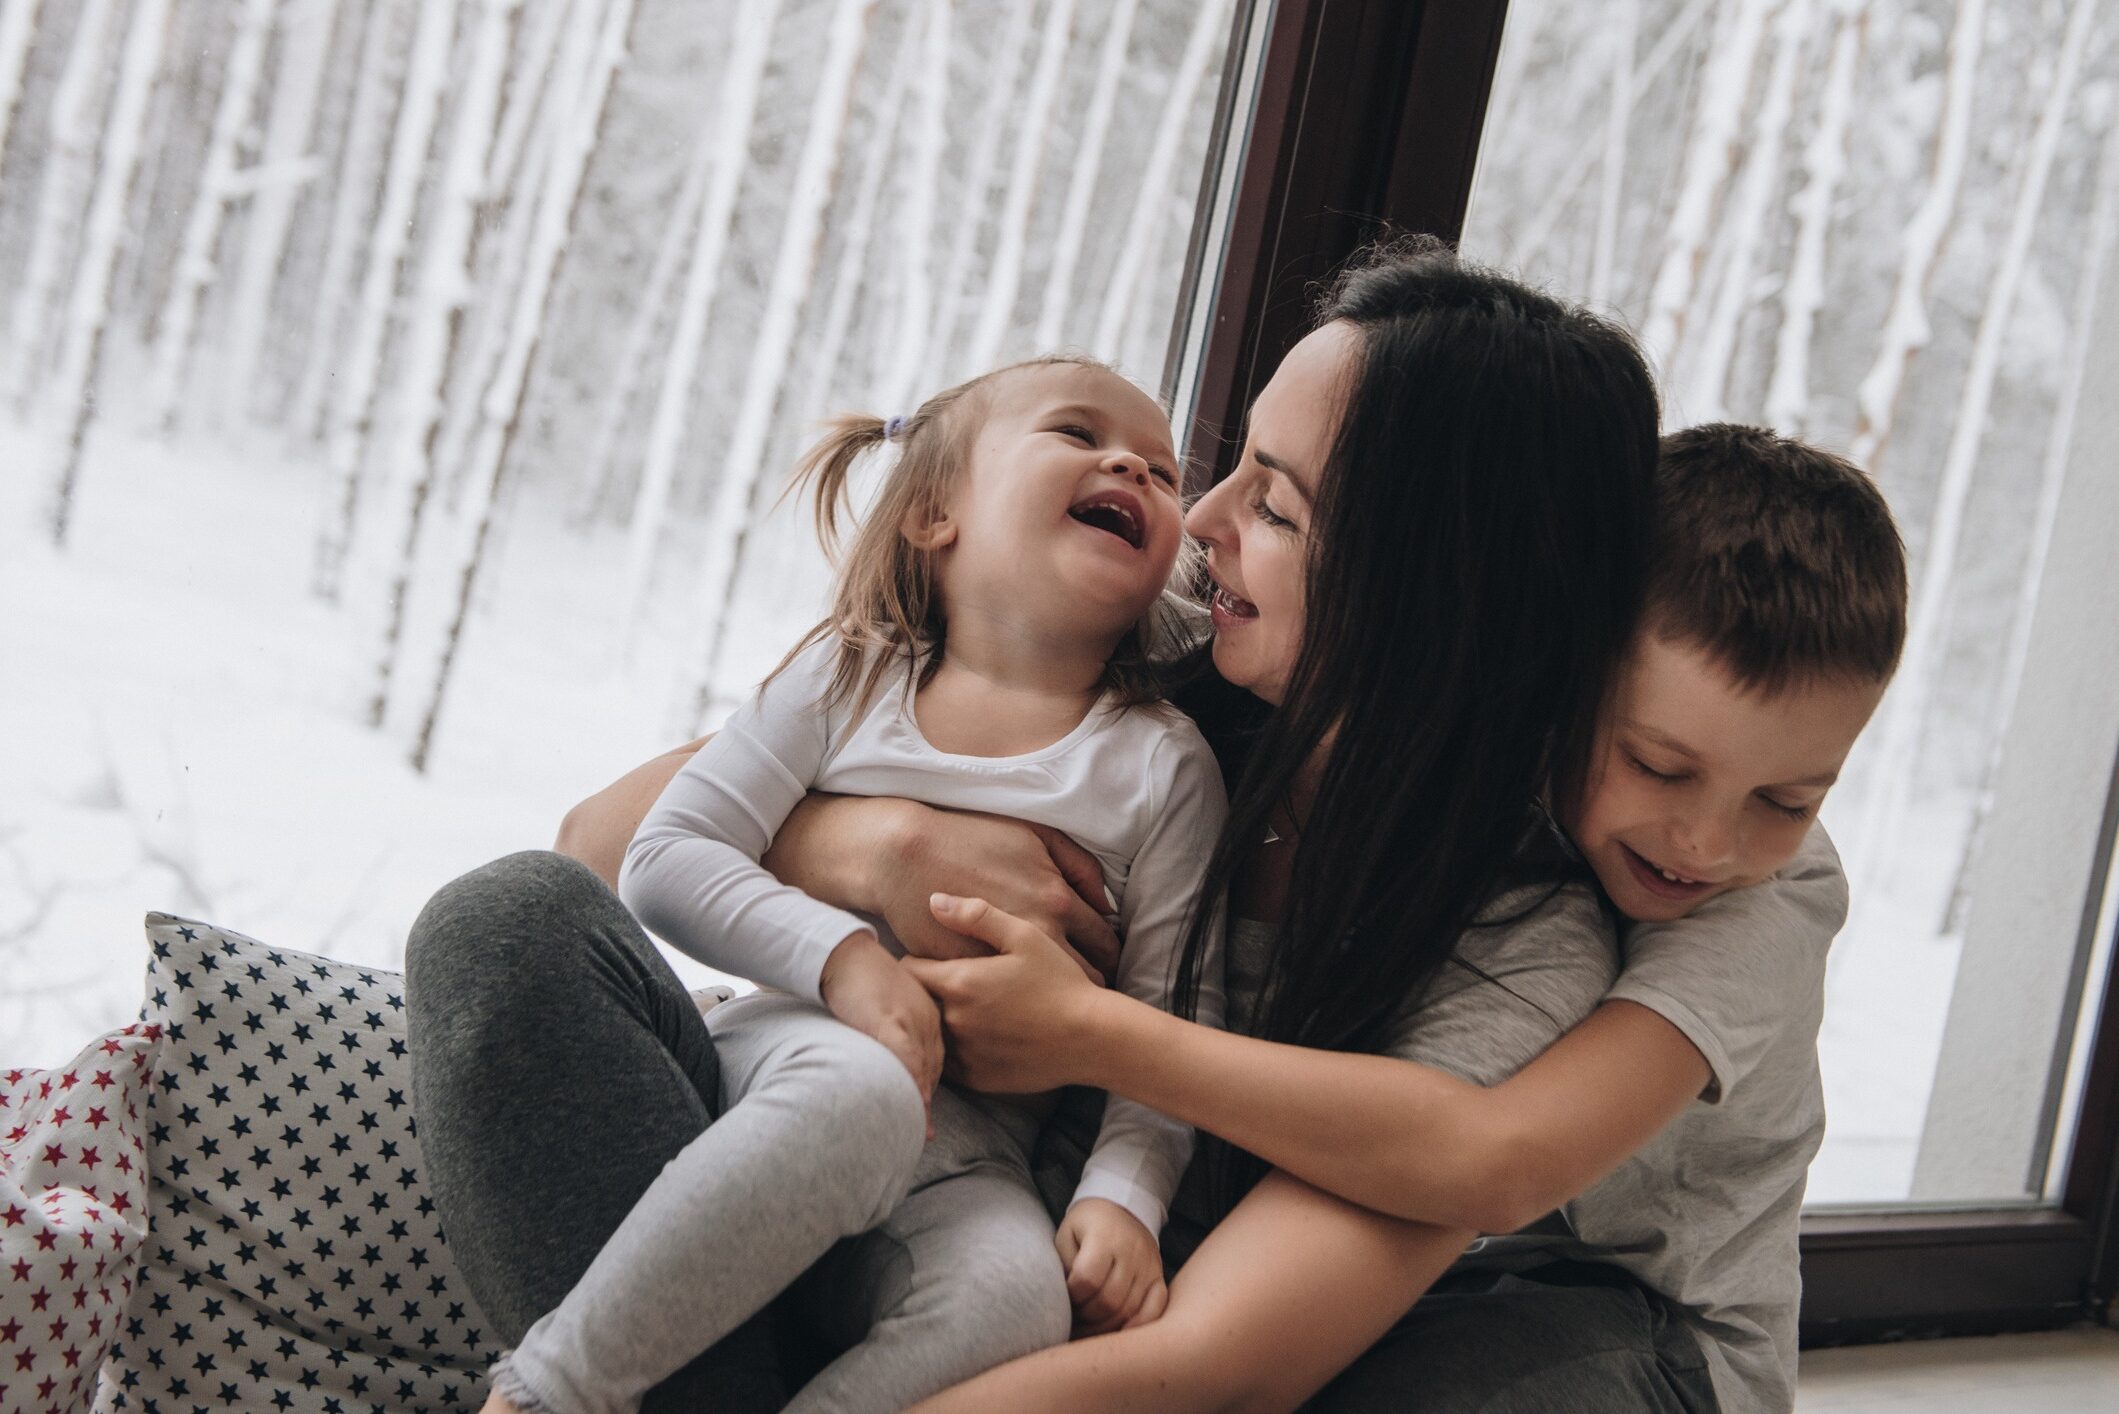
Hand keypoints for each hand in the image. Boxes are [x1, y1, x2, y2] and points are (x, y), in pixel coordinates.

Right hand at [771, 796, 1120, 981]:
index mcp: (1057, 900)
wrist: (905, 854)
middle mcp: (1038, 934)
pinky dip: (1015, 1007)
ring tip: (1057, 1004)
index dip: (1111, 958)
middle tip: (1090, 993)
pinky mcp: (969, 977)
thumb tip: (1106, 903)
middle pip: (1085, 977)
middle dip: (1092, 986)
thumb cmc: (970, 838)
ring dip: (1057, 1003)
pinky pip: (1005, 1005)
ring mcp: (1003, 961)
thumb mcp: (1036, 836)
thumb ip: (1079, 866)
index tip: (1108, 966)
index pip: (1105, 944)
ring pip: (1048, 999)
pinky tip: (1019, 1005)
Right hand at [819, 931, 942, 1136]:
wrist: (842, 951)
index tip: (924, 1112)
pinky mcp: (889, 1020)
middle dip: (927, 1100)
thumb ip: (893, 1031)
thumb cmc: (858, 979)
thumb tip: (887, 1061)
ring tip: (920, 1130)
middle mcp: (927, 1018)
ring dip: (922, 1100)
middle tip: (924, 1132)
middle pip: (932, 1068)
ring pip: (923, 1067)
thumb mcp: (886, 1005)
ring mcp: (911, 1018)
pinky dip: (911, 1081)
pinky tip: (914, 1103)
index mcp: (929, 1014)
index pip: (935, 1060)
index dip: (928, 1087)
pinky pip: (906, 1056)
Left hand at [900, 894, 1105, 1092]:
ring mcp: (964, 1054)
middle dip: (927, 991)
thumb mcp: (1025, 936)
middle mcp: (954, 1021)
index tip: (936, 958)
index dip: (919, 960)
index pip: (908, 969)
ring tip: (969, 1010)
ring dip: (941, 1021)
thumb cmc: (1060, 981)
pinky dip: (958, 1048)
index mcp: (959, 982)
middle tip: (954, 984)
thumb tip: (934, 900)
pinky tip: (982, 1036)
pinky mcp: (977, 1079)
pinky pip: (950, 1062)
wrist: (1091, 1037)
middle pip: (918, 1002)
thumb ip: (976, 915)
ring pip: (933, 1033)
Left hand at [1056, 1199, 1167, 1334]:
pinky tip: (1119, 1333)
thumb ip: (1065, 1265)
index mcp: (1104, 1237)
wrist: (1122, 1207)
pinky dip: (1137, 1327)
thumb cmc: (1088, 1225)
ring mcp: (1149, 1266)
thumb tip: (1065, 1302)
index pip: (1087, 1279)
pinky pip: (1155, 1310)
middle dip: (1086, 1317)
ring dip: (1105, 1327)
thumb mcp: (1067, 1234)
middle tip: (1075, 1318)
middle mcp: (1131, 1252)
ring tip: (1089, 1328)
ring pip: (1128, 1311)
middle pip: (1108, 1300)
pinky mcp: (1159, 1277)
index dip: (1072, 1296)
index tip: (1065, 1297)